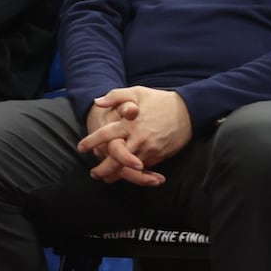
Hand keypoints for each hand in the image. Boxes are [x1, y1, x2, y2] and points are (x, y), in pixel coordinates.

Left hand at [78, 86, 192, 185]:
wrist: (188, 111)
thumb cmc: (160, 100)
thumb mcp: (137, 92)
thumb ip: (115, 96)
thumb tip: (97, 102)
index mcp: (130, 123)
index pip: (106, 135)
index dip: (91, 142)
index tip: (81, 147)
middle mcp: (138, 139)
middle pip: (115, 159)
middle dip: (102, 169)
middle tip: (93, 173)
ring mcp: (149, 150)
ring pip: (128, 169)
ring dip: (115, 175)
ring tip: (106, 178)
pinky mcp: (158, 157)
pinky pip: (142, 170)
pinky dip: (132, 175)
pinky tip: (125, 176)